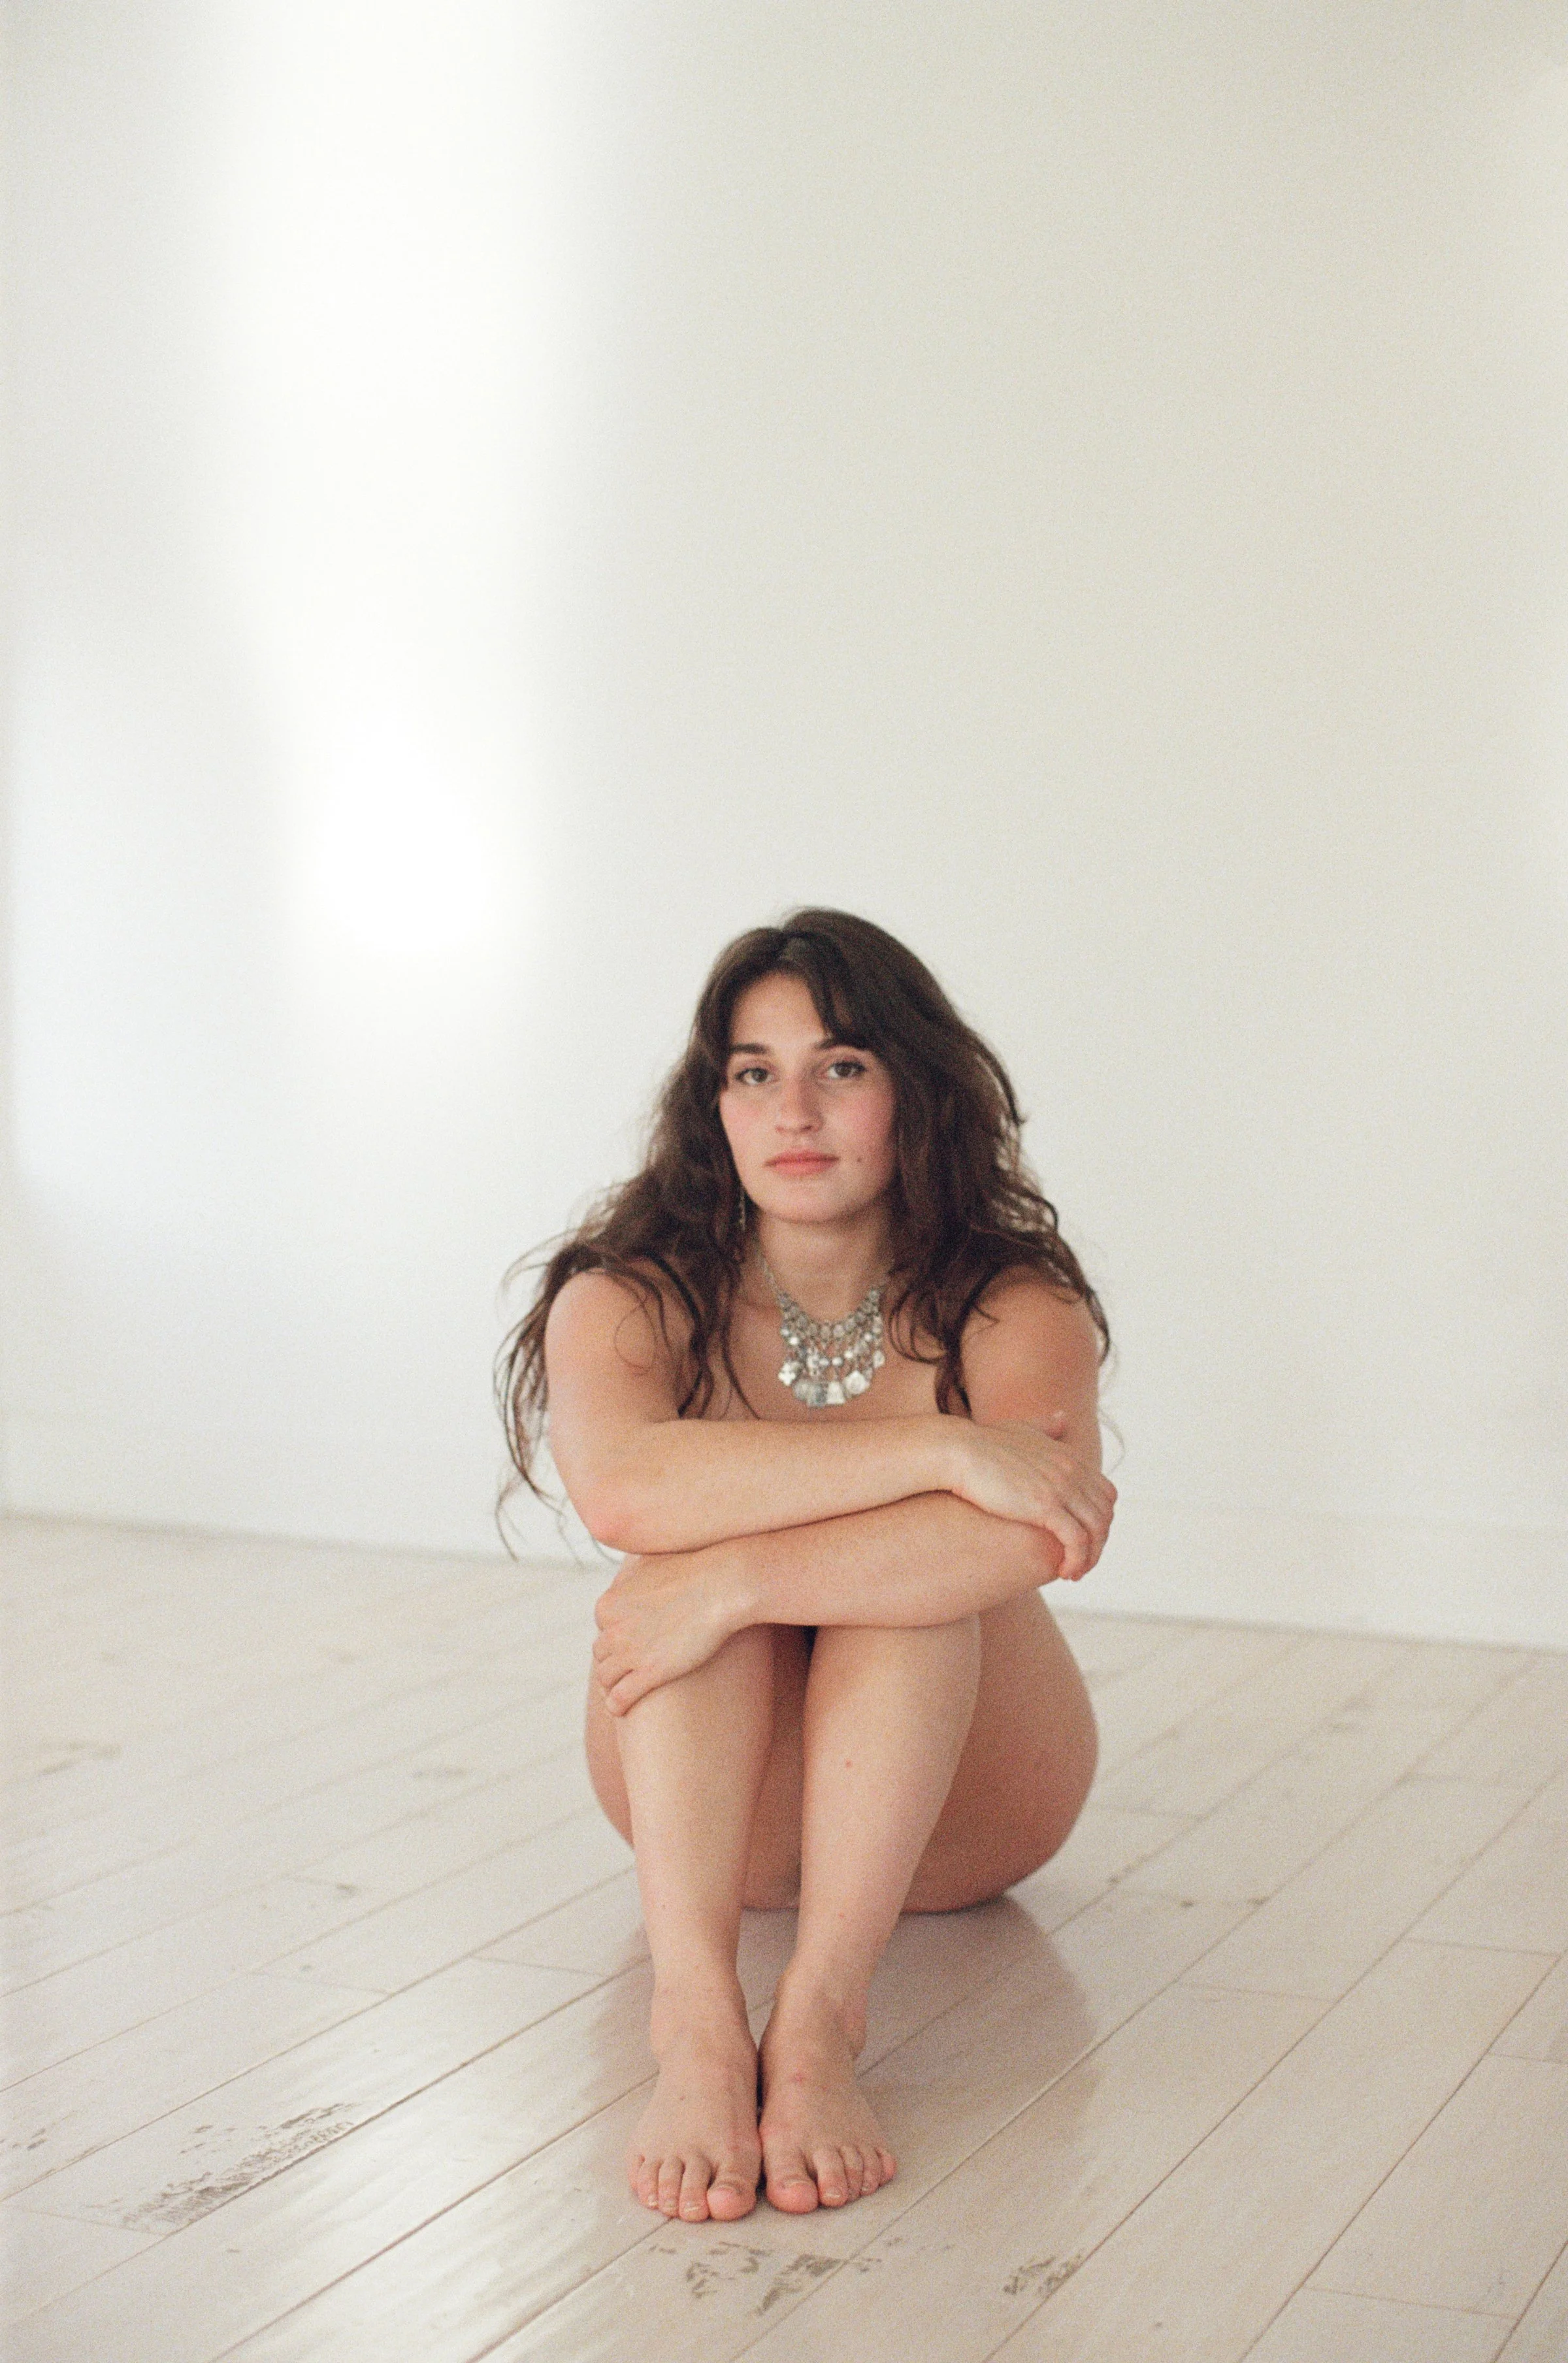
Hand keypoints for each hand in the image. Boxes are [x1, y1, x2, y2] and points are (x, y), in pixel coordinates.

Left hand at [592, 1548, 738, 1714]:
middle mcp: (613, 1628)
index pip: (602, 1627)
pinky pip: (619, 1698)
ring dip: (613, 1685)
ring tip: (624, 1690)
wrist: (721, 1584)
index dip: (617, 1635)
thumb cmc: (694, 1569)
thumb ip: (632, 1575)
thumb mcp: (649, 1564)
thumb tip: (628, 1575)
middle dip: (614, 1660)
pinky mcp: (650, 1672)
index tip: (631, 1642)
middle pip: (602, 1653)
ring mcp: (630, 1652)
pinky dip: (617, 1705)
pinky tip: (622, 1709)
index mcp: (609, 1603)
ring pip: (606, 1678)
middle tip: (630, 1667)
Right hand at [947, 1416, 1116, 1581]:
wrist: (957, 1450)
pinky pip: (1077, 1540)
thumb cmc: (981, 1442)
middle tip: (1080, 1563)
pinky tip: (1064, 1573)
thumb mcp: (1021, 1428)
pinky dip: (1077, 1560)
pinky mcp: (1045, 1506)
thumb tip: (1064, 1418)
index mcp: (1069, 1456)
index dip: (1100, 1521)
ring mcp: (1061, 1487)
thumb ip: (1045, 1426)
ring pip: (1096, 1530)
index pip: (1106, 1495)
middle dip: (1098, 1543)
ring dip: (1090, 1557)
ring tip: (1073, 1573)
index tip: (1083, 1540)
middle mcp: (1072, 1470)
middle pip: (1105, 1515)